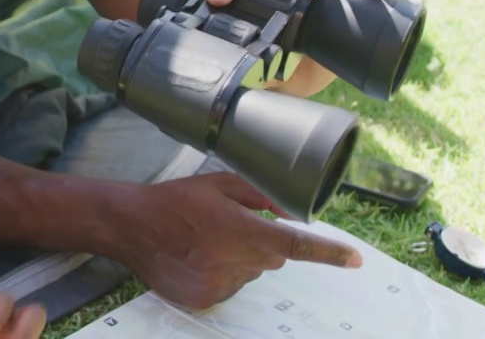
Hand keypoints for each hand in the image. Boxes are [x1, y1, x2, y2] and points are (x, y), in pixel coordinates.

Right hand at [110, 173, 361, 308]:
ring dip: (241, 257)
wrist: (130, 227)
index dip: (327, 253)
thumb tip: (293, 212)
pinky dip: (224, 272)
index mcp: (238, 228)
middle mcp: (231, 261)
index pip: (294, 244)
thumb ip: (261, 197)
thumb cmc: (174, 200)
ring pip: (252, 272)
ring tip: (207, 240)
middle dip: (264, 242)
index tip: (354, 259)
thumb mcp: (219, 185)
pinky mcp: (206, 299)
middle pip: (273, 258)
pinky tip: (199, 256)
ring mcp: (219, 284)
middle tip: (232, 225)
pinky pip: (233, 286)